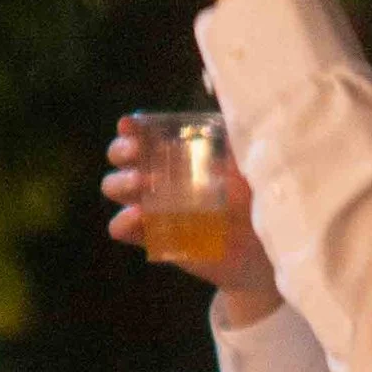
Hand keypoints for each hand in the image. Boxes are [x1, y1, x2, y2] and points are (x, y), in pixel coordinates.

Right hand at [100, 115, 278, 303]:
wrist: (256, 250)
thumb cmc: (251, 200)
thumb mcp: (247, 170)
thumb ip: (238, 147)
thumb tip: (236, 121)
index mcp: (175, 153)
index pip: (144, 133)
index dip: (131, 127)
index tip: (130, 124)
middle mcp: (156, 175)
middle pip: (120, 156)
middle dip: (122, 150)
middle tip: (137, 153)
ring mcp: (151, 206)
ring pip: (114, 187)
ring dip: (121, 182)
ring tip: (142, 183)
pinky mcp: (152, 237)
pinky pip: (122, 228)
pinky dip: (123, 221)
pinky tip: (139, 216)